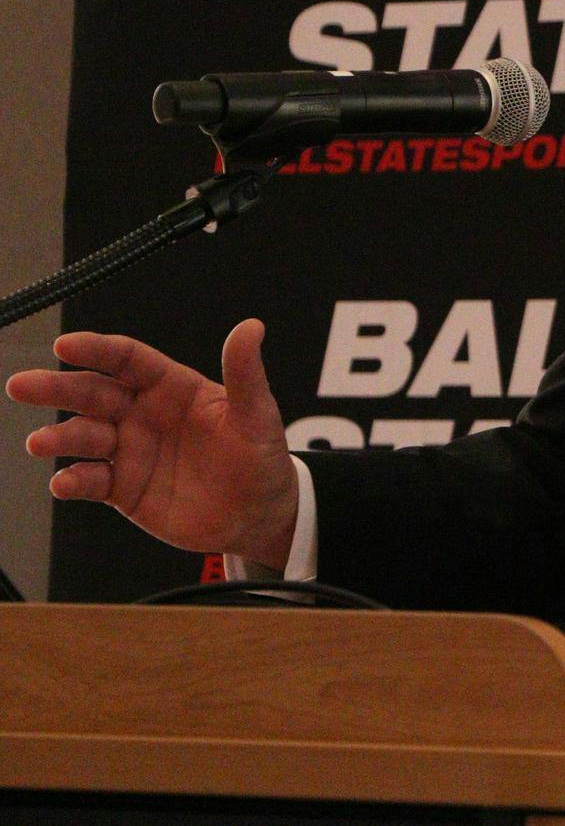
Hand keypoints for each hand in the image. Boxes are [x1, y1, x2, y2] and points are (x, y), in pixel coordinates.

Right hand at [5, 320, 299, 569]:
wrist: (260, 515)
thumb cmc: (261, 457)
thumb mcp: (257, 415)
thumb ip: (245, 374)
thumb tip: (251, 328)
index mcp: (172, 387)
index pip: (127, 360)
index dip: (97, 350)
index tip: (66, 345)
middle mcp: (143, 414)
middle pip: (93, 393)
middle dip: (56, 387)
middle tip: (22, 385)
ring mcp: (130, 451)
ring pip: (84, 436)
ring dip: (60, 436)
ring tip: (41, 442)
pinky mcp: (123, 488)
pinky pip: (91, 481)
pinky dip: (73, 481)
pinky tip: (65, 482)